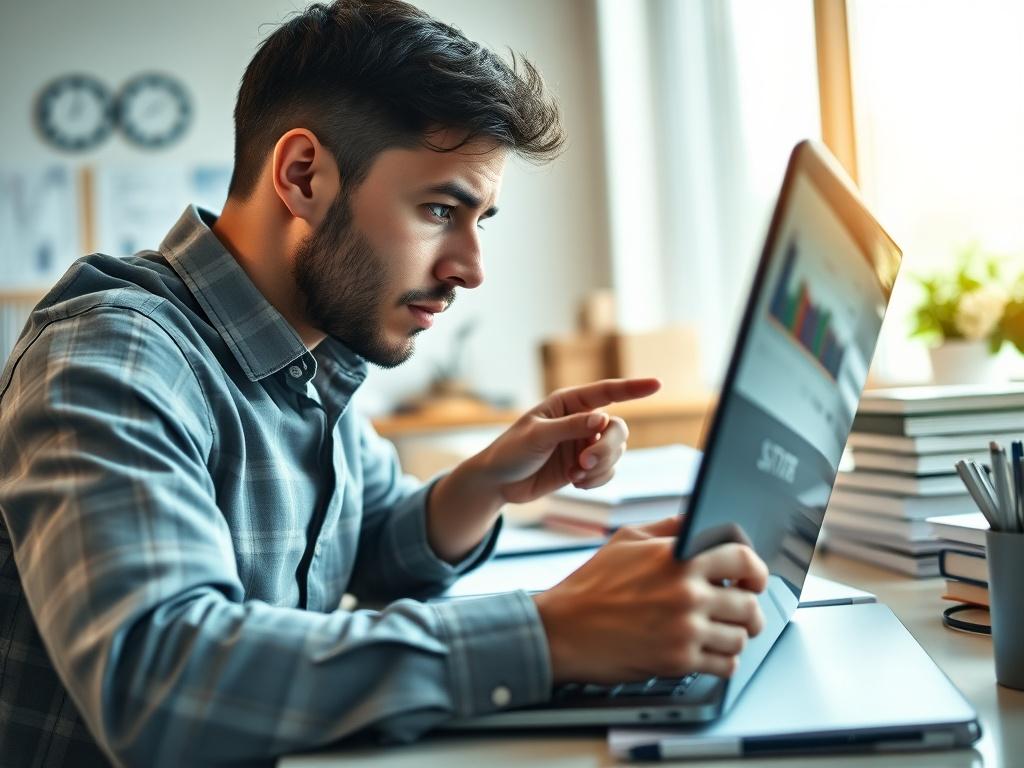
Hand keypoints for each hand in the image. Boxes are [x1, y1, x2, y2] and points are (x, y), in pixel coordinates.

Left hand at [477, 377, 660, 504]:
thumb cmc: (511, 451)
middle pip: (617, 429)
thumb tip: (601, 419)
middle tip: (585, 462)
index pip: (607, 392)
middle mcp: (581, 421)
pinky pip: (608, 471)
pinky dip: (598, 479)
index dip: (633, 388)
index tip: (657, 384)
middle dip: (607, 447)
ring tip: (575, 475)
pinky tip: (576, 482)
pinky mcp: (585, 466)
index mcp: (568, 403)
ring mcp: (585, 444)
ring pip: (616, 452)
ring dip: (601, 466)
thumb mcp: (537, 436)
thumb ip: (569, 427)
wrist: (499, 482)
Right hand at [532, 516, 768, 683]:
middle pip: (749, 603)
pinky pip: (726, 665)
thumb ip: (669, 528)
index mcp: (678, 557)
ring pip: (741, 636)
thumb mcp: (627, 540)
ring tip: (720, 633)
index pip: (742, 557)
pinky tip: (709, 653)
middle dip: (749, 610)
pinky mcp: (678, 660)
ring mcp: (684, 628)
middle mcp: (686, 591)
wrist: (562, 629)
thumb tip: (700, 522)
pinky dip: (723, 661)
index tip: (753, 579)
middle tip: (740, 613)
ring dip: (735, 636)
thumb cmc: (591, 585)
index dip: (755, 570)